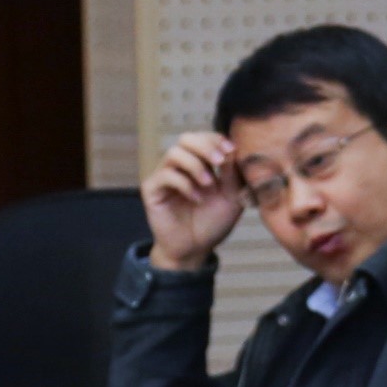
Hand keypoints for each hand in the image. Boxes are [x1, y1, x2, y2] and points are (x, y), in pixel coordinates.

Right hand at [141, 132, 243, 270]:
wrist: (195, 248)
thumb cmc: (213, 222)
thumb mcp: (232, 197)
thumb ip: (233, 174)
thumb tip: (233, 150)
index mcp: (201, 164)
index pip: (204, 138)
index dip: (217, 139)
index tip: (232, 149)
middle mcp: (181, 166)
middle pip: (186, 138)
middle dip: (205, 146)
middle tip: (220, 161)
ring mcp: (165, 176)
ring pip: (174, 153)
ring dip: (195, 165)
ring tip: (209, 184)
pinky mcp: (152, 190)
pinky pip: (165, 175)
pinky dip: (185, 184)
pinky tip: (197, 199)